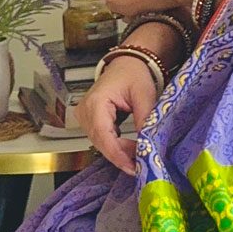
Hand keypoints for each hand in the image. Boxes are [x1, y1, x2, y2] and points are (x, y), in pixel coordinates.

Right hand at [76, 55, 158, 174]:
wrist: (127, 64)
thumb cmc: (133, 74)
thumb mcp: (144, 95)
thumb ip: (145, 119)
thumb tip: (147, 143)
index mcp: (96, 102)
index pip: (104, 136)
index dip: (118, 155)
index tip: (132, 167)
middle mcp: (85, 111)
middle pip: (101, 143)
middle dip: (121, 156)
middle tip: (140, 165)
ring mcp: (85, 117)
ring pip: (101, 144)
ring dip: (120, 152)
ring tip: (138, 156)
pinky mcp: (90, 121)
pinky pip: (102, 139)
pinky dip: (117, 146)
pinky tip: (130, 150)